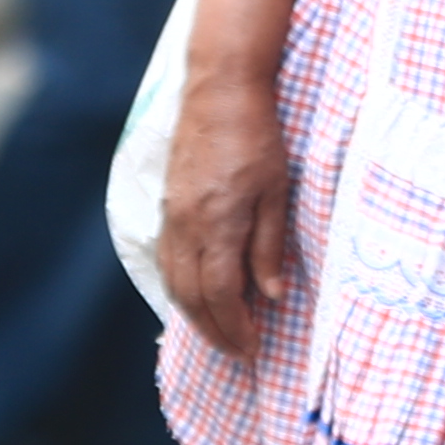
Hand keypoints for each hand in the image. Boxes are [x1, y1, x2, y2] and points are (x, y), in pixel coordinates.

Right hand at [157, 68, 298, 356]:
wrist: (219, 91)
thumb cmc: (257, 137)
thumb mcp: (277, 192)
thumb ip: (269, 247)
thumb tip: (271, 296)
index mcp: (218, 224)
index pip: (219, 294)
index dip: (235, 327)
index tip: (253, 348)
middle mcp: (187, 227)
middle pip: (191, 297)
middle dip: (214, 331)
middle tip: (238, 353)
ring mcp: (172, 216)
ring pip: (174, 281)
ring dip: (194, 315)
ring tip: (219, 334)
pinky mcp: (167, 205)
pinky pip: (168, 260)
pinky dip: (181, 287)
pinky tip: (196, 296)